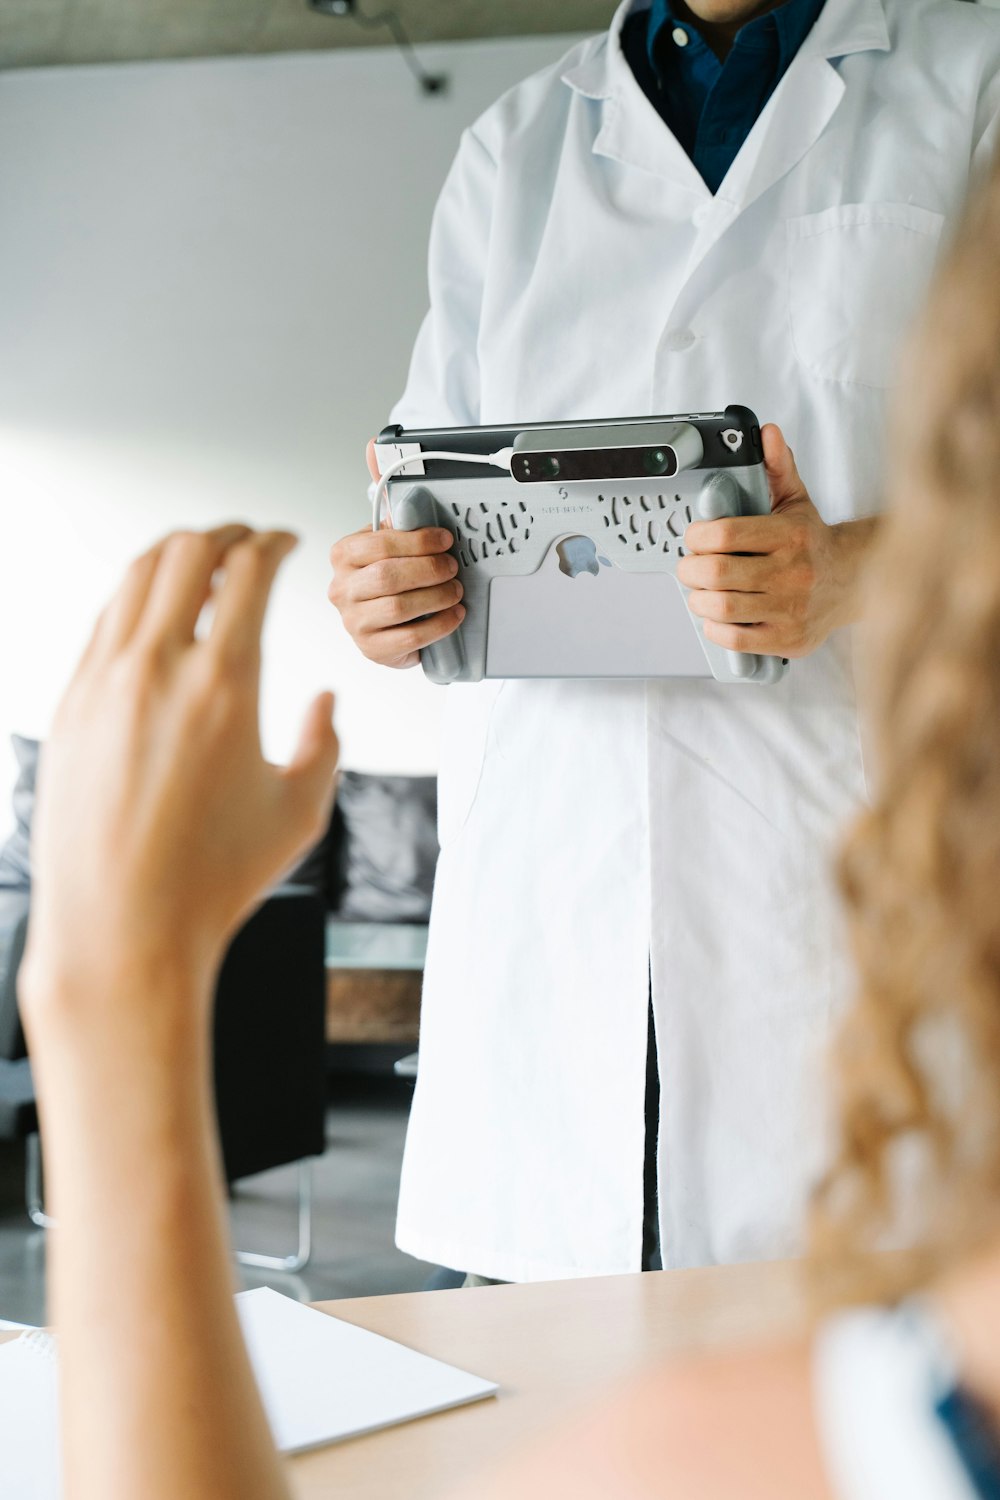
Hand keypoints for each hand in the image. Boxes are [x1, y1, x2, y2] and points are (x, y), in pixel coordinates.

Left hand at [20, 525, 338, 1028]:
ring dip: (175, 555)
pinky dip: (135, 598)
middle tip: (247, 539)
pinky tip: (152, 616)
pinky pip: (103, 622)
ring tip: (199, 564)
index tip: (285, 541)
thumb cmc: (210, 881)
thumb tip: (325, 704)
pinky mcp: (71, 707)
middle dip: (225, 532)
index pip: (248, 569)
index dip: (274, 541)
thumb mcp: (300, 812)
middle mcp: (157, 670)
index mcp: (224, 685)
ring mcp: (104, 684)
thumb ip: (325, 745)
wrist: (123, 928)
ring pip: (135, 577)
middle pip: (187, 550)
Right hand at [327, 439, 465, 668]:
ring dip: (437, 596)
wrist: (389, 627)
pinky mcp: (372, 649)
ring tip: (456, 591)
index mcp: (343, 555)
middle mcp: (341, 589)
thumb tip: (374, 445)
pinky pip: (408, 637)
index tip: (445, 540)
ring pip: (398, 607)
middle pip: (388, 575)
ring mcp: (354, 622)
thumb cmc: (392, 577)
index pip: (377, 543)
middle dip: (430, 569)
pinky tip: (454, 615)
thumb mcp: (390, 536)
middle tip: (453, 567)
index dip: (417, 541)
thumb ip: (386, 495)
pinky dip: (439, 625)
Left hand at [676, 425, 878, 659]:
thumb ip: (777, 467)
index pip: (725, 533)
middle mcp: (792, 573)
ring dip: (699, 599)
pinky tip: (718, 616)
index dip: (697, 536)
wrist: (855, 582)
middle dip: (690, 569)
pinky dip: (715, 628)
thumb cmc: (814, 543)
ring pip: (721, 607)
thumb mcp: (796, 500)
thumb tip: (766, 433)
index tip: (695, 537)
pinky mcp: (788, 639)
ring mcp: (791, 609)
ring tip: (701, 591)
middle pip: (717, 572)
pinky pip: (735, 639)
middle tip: (689, 567)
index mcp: (790, 535)